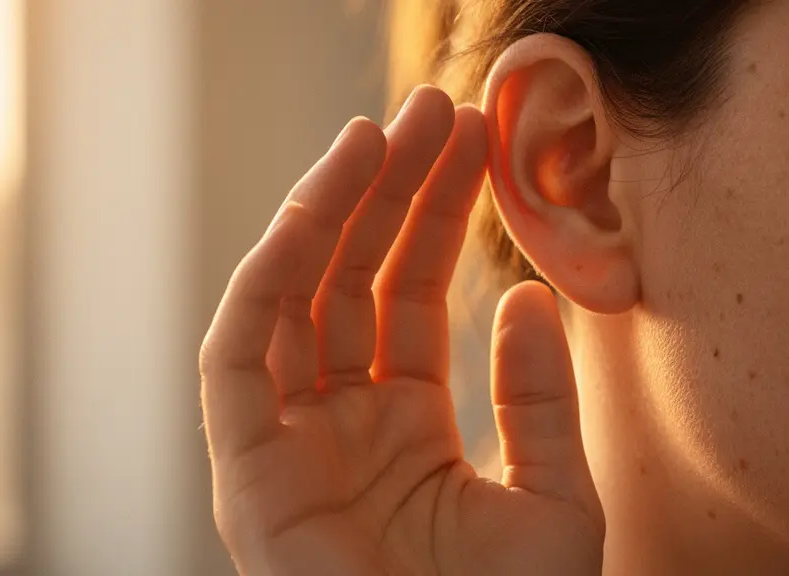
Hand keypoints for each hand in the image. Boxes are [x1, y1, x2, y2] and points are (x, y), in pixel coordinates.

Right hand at [199, 86, 604, 575]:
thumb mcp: (550, 502)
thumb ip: (537, 399)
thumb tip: (534, 293)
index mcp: (406, 420)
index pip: (411, 292)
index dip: (438, 214)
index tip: (471, 141)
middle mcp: (339, 419)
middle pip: (352, 279)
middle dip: (387, 192)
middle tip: (429, 108)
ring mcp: (289, 441)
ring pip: (293, 299)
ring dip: (329, 212)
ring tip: (377, 132)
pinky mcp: (243, 471)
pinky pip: (237, 358)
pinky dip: (268, 281)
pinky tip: (320, 210)